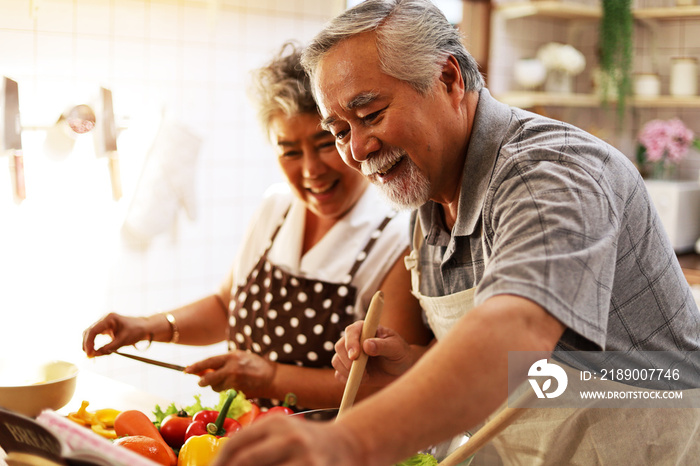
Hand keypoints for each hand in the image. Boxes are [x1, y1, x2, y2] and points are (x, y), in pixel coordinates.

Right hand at [82, 312, 150, 356]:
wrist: (144, 327)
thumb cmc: (136, 331)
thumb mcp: (123, 340)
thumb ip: (109, 348)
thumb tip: (95, 355)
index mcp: (109, 318)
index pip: (93, 330)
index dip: (89, 343)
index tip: (89, 354)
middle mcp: (104, 319)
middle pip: (89, 331)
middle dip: (87, 344)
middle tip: (89, 356)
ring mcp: (104, 323)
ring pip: (90, 333)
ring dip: (88, 344)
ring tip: (91, 355)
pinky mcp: (105, 328)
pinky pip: (94, 335)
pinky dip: (93, 343)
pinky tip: (94, 351)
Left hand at [185, 351, 276, 394]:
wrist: (271, 377)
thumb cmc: (254, 365)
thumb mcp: (239, 357)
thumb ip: (222, 362)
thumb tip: (204, 370)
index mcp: (231, 357)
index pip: (208, 362)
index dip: (196, 367)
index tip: (186, 370)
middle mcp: (232, 369)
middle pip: (209, 378)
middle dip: (203, 381)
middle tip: (200, 382)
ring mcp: (235, 382)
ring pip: (216, 388)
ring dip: (217, 386)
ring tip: (228, 381)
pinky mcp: (238, 392)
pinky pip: (225, 393)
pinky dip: (226, 391)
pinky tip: (236, 386)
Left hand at [210, 413, 362, 465]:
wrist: (348, 445)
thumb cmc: (306, 443)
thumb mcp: (282, 433)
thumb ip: (256, 444)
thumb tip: (222, 464)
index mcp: (276, 422)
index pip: (236, 444)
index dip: (219, 463)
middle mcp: (289, 436)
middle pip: (245, 462)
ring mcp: (304, 457)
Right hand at [332, 321, 414, 386]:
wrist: (401, 369)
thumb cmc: (400, 353)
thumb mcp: (396, 348)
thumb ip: (382, 346)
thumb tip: (366, 345)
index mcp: (365, 329)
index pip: (351, 331)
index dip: (351, 343)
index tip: (355, 356)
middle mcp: (354, 340)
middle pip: (339, 346)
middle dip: (348, 361)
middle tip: (364, 372)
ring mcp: (349, 354)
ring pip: (336, 361)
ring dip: (348, 372)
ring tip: (366, 376)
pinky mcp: (348, 369)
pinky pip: (339, 375)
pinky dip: (347, 380)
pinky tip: (363, 379)